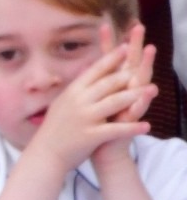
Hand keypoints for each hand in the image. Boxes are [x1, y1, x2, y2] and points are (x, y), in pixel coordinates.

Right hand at [25, 29, 150, 175]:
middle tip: (143, 65)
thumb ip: (78, 87)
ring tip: (152, 89)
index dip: (111, 58)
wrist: (47, 151)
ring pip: (113, 103)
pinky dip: (132, 128)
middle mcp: (79, 101)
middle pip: (107, 84)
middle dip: (126, 74)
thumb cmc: (57, 126)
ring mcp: (85, 118)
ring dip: (134, 96)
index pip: (95, 70)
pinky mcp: (91, 135)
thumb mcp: (64, 101)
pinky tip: (147, 126)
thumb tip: (87, 69)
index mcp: (73, 91)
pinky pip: (115, 130)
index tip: (125, 47)